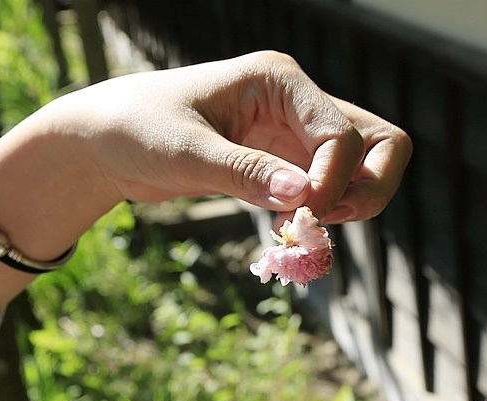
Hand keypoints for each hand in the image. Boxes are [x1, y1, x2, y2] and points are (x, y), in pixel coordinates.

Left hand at [42, 50, 411, 222]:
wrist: (106, 143)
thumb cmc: (137, 131)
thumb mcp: (186, 153)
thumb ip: (243, 173)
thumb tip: (300, 197)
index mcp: (280, 80)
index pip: (342, 134)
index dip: (332, 182)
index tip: (299, 215)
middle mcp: (300, 103)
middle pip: (381, 142)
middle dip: (367, 189)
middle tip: (326, 222)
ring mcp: (298, 134)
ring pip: (366, 168)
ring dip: (353, 206)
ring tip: (306, 233)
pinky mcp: (287, 165)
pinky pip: (333, 191)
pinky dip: (326, 218)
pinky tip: (289, 234)